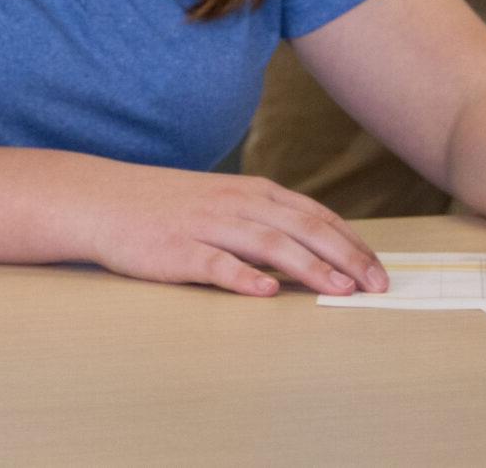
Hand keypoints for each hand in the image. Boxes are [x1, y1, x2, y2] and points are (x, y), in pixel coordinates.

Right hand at [80, 166, 389, 298]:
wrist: (106, 201)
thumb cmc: (170, 207)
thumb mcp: (226, 203)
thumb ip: (267, 222)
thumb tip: (317, 251)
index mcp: (254, 193)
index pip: (316, 216)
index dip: (351, 242)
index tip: (379, 269)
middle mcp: (237, 204)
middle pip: (303, 229)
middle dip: (345, 256)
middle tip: (376, 285)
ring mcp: (208, 226)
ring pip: (268, 244)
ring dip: (309, 266)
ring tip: (339, 288)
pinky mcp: (178, 250)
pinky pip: (216, 263)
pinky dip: (243, 276)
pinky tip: (266, 291)